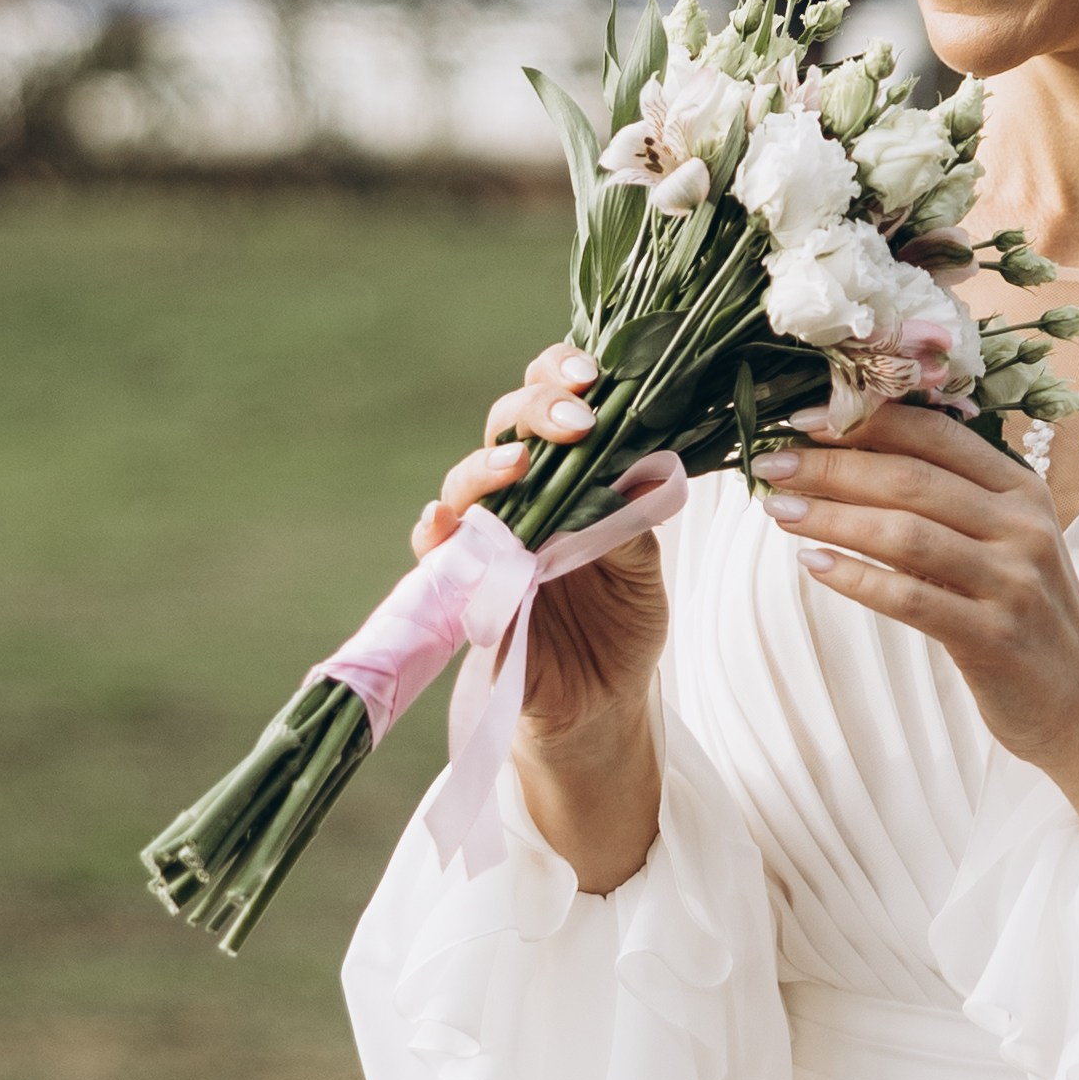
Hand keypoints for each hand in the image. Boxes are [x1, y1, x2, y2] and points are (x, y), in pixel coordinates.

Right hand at [415, 341, 664, 889]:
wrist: (599, 706)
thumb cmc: (624, 625)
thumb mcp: (643, 574)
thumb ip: (631, 526)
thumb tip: (629, 478)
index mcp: (571, 474)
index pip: (556, 400)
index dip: (563, 373)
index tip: (595, 376)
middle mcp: (523, 495)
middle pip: (508, 426)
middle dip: (536, 408)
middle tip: (576, 420)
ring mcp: (488, 538)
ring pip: (467, 482)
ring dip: (487, 468)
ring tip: (518, 467)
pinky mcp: (462, 587)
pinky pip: (435, 552)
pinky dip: (435, 533)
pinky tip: (444, 525)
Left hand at [755, 405, 1078, 834]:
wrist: (1077, 697)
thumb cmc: (1019, 607)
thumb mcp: (1000, 537)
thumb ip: (945, 496)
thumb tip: (848, 453)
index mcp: (1020, 486)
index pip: (935, 432)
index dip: (864, 420)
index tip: (801, 418)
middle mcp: (1021, 525)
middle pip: (911, 479)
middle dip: (832, 466)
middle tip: (771, 463)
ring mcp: (1011, 581)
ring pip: (905, 534)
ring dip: (833, 517)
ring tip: (780, 510)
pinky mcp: (993, 637)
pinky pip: (910, 599)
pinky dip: (856, 578)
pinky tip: (813, 565)